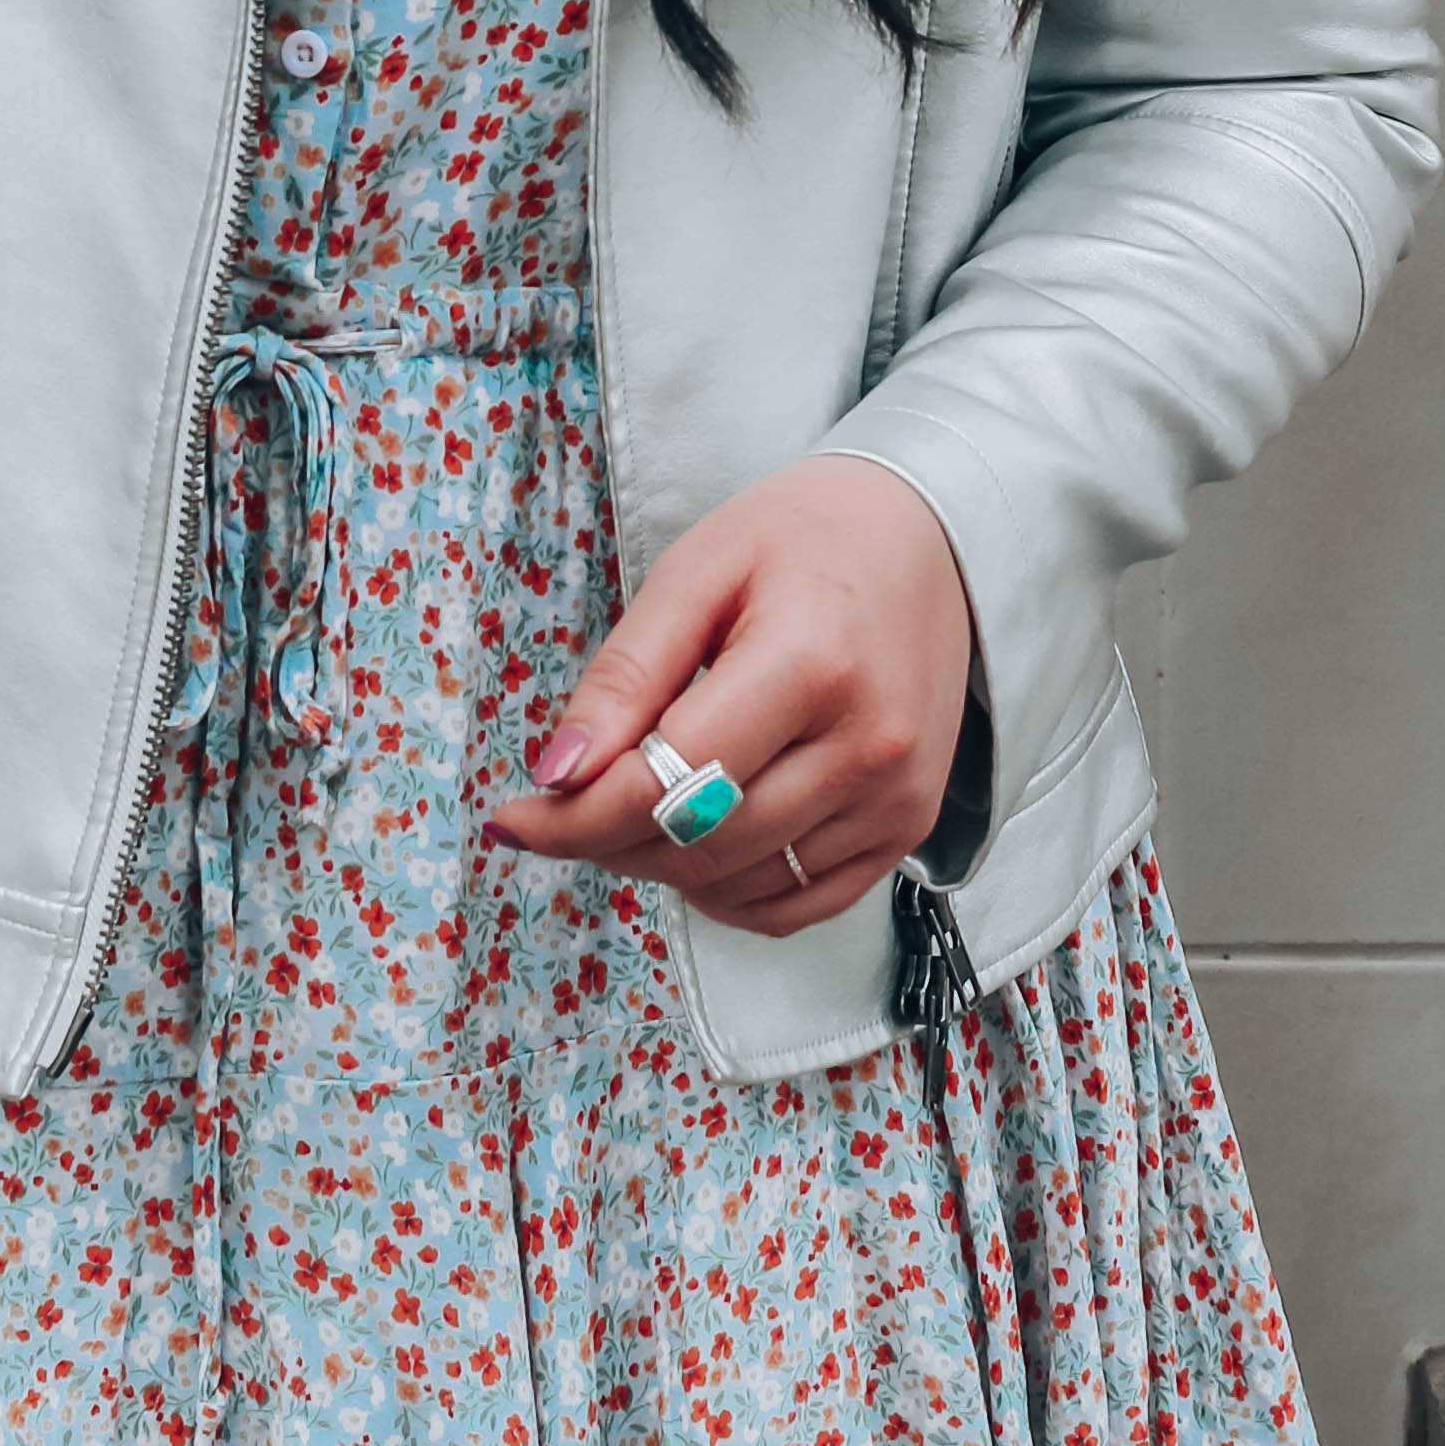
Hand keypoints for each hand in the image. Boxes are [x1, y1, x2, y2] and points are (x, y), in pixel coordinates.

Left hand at [485, 461, 977, 937]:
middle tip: (567, 805)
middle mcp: (866, 747)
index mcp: (809, 665)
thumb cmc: (804, 538)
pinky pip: (795, 907)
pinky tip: (700, 839)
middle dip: (608, 840)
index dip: (575, 818)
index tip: (513, 819)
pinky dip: (729, 892)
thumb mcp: (696, 572)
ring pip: (739, 886)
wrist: (930, 538)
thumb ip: (626, 677)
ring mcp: (896, 800)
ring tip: (641, 800)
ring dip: (664, 864)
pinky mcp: (908, 829)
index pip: (667, 783)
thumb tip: (558, 777)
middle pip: (699, 845)